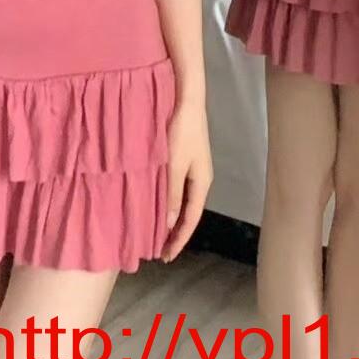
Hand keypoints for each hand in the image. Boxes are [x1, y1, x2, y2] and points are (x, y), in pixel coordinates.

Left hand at [160, 98, 212, 262]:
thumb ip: (171, 194)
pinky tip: (158, 202)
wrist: (187, 101)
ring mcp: (194, 167)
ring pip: (183, 200)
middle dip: (176, 232)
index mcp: (202, 183)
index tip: (167, 256)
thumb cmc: (181, 133)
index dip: (179, 239)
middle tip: (161, 250)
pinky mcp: (186, 157)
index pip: (191, 219)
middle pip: (188, 212)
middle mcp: (201, 178)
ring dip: (172, 216)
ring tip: (157, 231)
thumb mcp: (174, 165)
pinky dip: (169, 200)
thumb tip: (170, 224)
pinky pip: (178, 187)